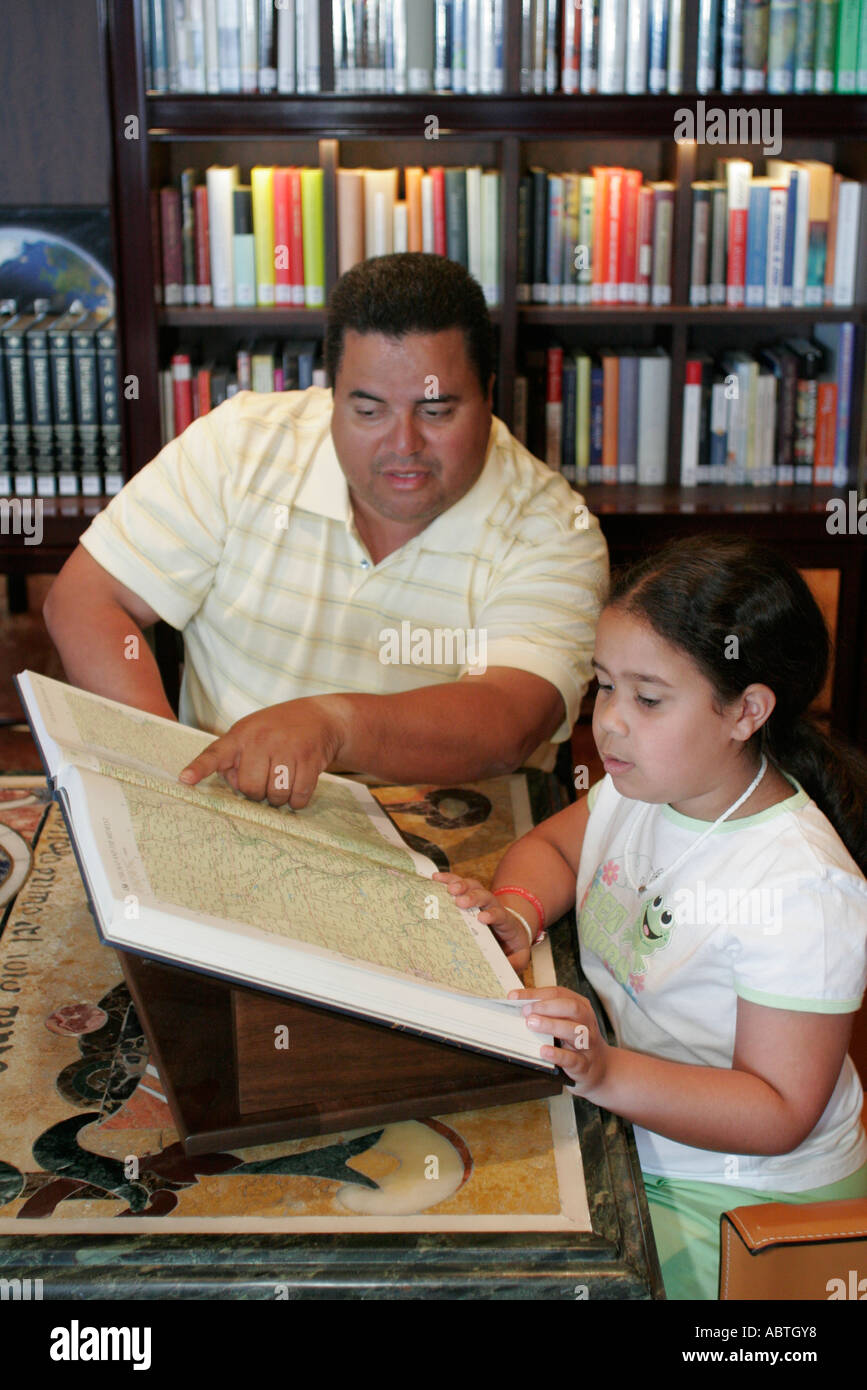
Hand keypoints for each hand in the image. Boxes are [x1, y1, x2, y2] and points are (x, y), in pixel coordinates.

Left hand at [178, 696, 347, 807]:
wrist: (320, 716)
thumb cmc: (278, 730)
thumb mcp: (251, 733)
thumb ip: (235, 757)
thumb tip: (235, 784)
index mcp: (241, 735)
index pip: (215, 754)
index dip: (199, 768)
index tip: (185, 780)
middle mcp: (261, 740)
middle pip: (250, 788)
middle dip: (257, 793)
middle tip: (266, 780)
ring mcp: (287, 748)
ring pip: (275, 795)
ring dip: (279, 799)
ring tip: (282, 783)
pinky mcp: (310, 759)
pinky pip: (298, 796)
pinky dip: (297, 801)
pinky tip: (297, 788)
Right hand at [432, 873, 531, 972]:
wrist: (512, 929)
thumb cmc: (512, 944)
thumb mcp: (519, 956)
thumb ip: (514, 963)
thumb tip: (504, 970)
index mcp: (505, 921)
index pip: (500, 915)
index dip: (492, 914)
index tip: (482, 918)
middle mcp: (493, 906)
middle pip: (485, 896)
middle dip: (473, 897)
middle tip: (461, 901)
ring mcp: (481, 899)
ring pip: (472, 886)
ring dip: (460, 884)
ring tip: (448, 887)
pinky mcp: (469, 896)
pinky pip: (459, 884)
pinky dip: (448, 879)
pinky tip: (436, 878)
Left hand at [509, 987, 609, 1097]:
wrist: (601, 1068)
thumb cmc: (576, 1041)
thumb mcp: (566, 1021)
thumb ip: (547, 1012)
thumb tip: (517, 1004)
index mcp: (581, 1007)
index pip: (558, 994)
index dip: (536, 993)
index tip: (514, 996)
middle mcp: (587, 1022)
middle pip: (571, 1008)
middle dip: (547, 1006)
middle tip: (526, 1011)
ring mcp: (588, 1044)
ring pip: (574, 1031)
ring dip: (551, 1025)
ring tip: (531, 1024)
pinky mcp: (584, 1065)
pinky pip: (572, 1059)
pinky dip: (557, 1054)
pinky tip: (544, 1051)